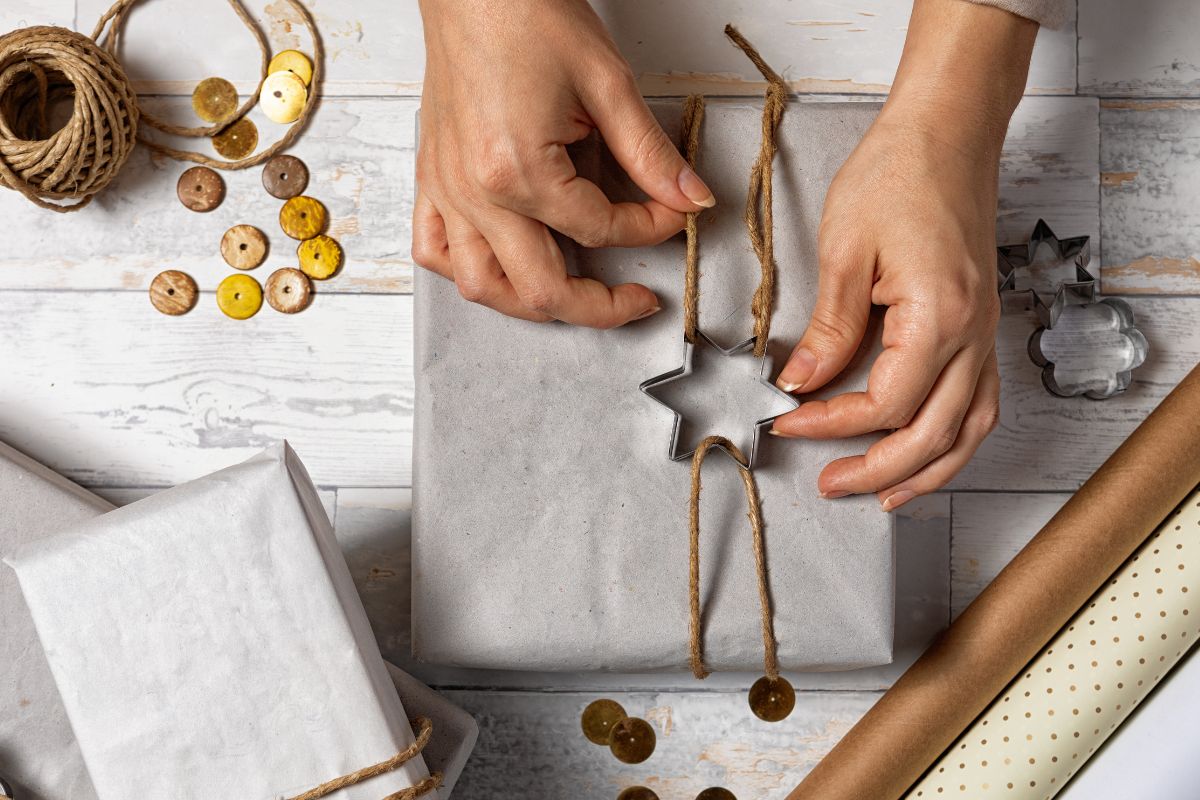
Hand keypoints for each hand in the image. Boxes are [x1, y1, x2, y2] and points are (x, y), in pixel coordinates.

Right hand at [412, 0, 714, 327]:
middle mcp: (475, 193)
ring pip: (482, 286)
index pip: (599, 229)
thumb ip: (650, 154)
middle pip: (541, 287)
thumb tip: (689, 196)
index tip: (674, 214)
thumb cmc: (527, 16)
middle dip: (598, 306)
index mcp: (518, 171)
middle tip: (633, 300)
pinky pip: (435, 249)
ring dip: (530, 303)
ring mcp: (447, 190)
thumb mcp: (607, 84)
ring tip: (571, 295)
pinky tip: (502, 264)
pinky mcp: (432, 178)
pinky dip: (468, 270)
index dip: (650, 228)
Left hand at [769, 0, 1037, 510]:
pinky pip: (979, 403)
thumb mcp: (845, 250)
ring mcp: (984, 333)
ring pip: (968, 430)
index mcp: (940, 314)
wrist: (947, 133)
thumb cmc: (898, 174)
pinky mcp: (980, 327)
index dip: (832, 423)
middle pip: (933, 434)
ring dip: (926, 471)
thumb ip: (829, 328)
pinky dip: (952, 439)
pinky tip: (923, 452)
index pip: (885, 402)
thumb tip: (802, 383)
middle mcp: (974, 333)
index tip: (787, 421)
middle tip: (830, 483)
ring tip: (881, 494)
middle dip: (878, 470)